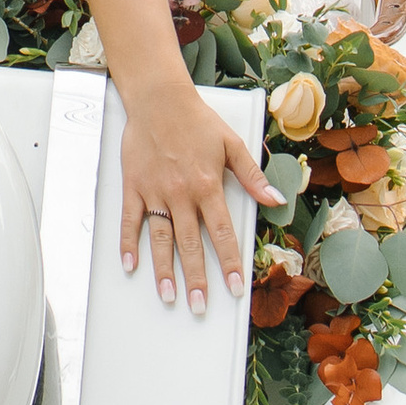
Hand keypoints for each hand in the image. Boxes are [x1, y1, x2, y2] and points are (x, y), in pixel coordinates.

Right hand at [119, 89, 261, 312]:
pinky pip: (130, 220)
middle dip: (196, 279)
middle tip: (199, 306)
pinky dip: (129, 243)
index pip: (223, 233)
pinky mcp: (134, 187)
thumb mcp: (233, 144)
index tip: (235, 288)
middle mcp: (181, 194)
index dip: (230, 263)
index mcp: (208, 185)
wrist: (159, 99)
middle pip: (190, 245)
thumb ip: (253, 177)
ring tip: (168, 295)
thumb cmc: (197, 120)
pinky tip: (131, 265)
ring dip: (164, 269)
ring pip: (160, 239)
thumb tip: (276, 200)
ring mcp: (155, 192)